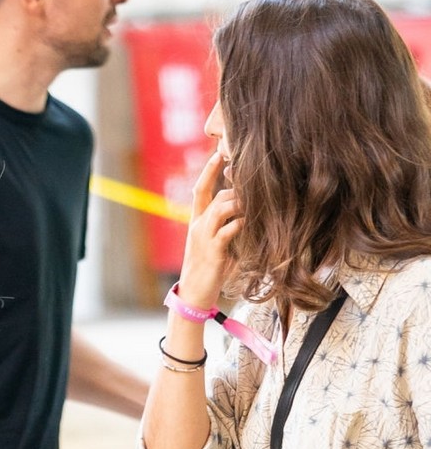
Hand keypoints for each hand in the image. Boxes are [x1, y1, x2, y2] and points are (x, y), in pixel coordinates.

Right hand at [176, 150, 241, 310]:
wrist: (194, 295)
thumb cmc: (208, 270)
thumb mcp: (215, 243)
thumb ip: (226, 226)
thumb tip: (245, 213)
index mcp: (196, 222)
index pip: (200, 190)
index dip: (208, 171)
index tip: (218, 153)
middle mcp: (198, 226)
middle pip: (218, 197)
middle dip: (236, 191)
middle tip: (254, 189)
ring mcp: (204, 238)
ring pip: (221, 208)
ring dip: (240, 204)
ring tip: (254, 205)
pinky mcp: (214, 251)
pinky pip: (228, 230)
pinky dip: (241, 224)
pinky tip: (249, 224)